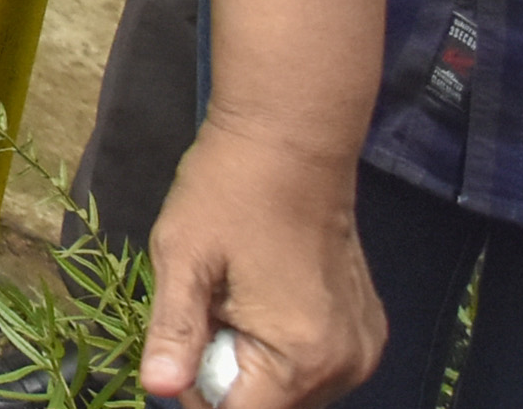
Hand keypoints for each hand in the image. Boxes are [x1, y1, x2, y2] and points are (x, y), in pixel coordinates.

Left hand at [143, 123, 382, 408]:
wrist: (291, 140)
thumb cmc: (229, 191)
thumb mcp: (183, 258)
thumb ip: (173, 332)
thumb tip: (156, 390)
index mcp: (300, 356)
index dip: (196, 392)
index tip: (181, 347)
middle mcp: (343, 365)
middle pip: (266, 406)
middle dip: (224, 374)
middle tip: (208, 309)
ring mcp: (361, 350)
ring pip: (289, 390)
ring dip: (252, 363)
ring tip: (235, 298)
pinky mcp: (366, 332)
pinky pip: (314, 366)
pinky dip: (282, 349)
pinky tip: (265, 298)